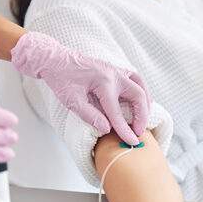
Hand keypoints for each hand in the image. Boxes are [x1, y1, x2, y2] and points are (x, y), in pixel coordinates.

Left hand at [11, 31, 148, 144]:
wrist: (56, 59)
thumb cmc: (61, 79)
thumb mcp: (71, 100)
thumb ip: (90, 115)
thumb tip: (107, 129)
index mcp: (103, 83)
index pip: (117, 111)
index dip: (125, 129)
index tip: (132, 142)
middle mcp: (113, 74)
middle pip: (138, 96)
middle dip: (142, 116)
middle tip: (139, 132)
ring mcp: (116, 69)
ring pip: (141, 85)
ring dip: (146, 103)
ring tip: (144, 118)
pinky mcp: (115, 69)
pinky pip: (136, 79)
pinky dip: (142, 91)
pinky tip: (140, 102)